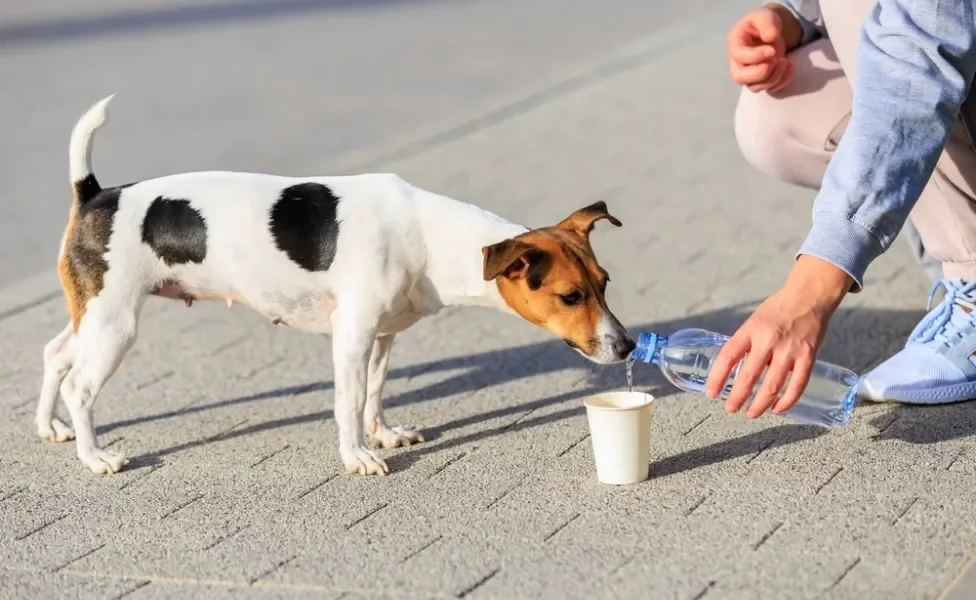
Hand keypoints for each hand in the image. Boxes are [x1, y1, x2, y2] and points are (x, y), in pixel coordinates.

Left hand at [704, 256, 851, 417]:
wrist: (809, 296)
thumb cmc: (777, 310)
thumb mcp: (753, 321)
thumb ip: (745, 344)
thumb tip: (732, 371)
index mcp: (750, 330)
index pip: (728, 357)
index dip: (717, 377)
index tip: (711, 393)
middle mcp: (768, 340)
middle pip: (749, 375)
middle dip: (737, 397)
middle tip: (731, 409)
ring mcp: (790, 349)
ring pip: (773, 385)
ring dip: (760, 404)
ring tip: (751, 413)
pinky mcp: (808, 356)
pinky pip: (798, 384)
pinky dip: (787, 400)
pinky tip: (778, 408)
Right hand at [726, 5, 800, 92]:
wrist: (769, 31)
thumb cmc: (762, 23)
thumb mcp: (764, 16)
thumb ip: (767, 23)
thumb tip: (771, 38)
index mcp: (734, 44)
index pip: (740, 57)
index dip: (756, 56)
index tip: (772, 50)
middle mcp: (737, 63)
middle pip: (741, 78)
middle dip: (761, 72)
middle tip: (776, 59)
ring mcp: (748, 75)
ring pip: (755, 87)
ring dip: (774, 77)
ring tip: (785, 61)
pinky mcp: (761, 81)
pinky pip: (770, 89)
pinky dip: (783, 80)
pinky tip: (790, 65)